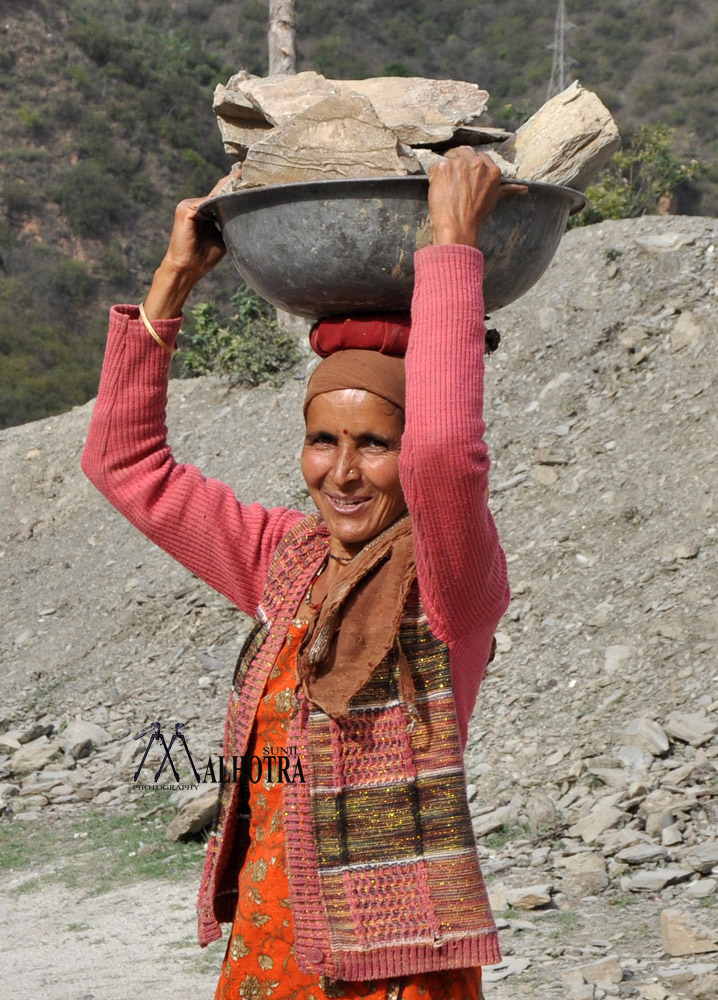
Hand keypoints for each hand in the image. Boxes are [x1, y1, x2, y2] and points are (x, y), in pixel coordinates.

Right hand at [144, 166, 240, 319]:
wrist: (187, 269)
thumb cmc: (204, 257)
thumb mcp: (222, 236)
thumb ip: (230, 222)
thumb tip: (249, 214)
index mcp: (202, 210)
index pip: (220, 195)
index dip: (235, 187)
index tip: (253, 178)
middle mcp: (193, 204)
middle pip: (218, 191)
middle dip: (235, 183)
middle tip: (253, 173)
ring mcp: (188, 205)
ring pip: (214, 195)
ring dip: (230, 189)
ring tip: (246, 179)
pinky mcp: (186, 210)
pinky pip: (207, 202)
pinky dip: (220, 199)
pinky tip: (234, 194)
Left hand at [428, 148, 526, 246]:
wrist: (458, 226)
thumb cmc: (476, 216)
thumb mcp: (494, 199)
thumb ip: (508, 190)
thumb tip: (524, 189)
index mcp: (492, 170)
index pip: (479, 157)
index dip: (470, 165)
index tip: (465, 173)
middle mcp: (477, 163)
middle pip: (464, 152)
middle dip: (458, 162)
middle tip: (452, 177)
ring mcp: (459, 163)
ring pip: (449, 160)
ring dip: (446, 171)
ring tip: (446, 188)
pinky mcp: (443, 167)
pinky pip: (435, 166)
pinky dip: (434, 177)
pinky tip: (438, 189)